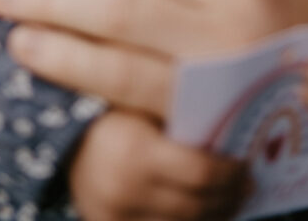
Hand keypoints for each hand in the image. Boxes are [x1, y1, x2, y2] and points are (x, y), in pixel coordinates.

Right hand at [69, 110, 247, 220]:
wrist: (61, 134)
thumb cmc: (107, 106)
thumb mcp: (140, 98)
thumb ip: (177, 109)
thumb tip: (233, 115)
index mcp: (136, 153)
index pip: (201, 173)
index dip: (230, 171)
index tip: (245, 161)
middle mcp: (126, 190)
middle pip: (197, 205)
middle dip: (229, 194)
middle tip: (246, 179)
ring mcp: (116, 216)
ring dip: (213, 212)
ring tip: (230, 195)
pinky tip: (201, 208)